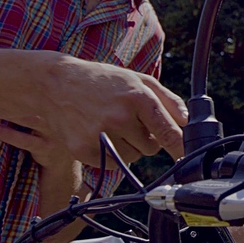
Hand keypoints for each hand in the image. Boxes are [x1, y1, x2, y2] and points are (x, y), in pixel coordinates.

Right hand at [1, 51, 187, 168]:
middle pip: (152, 147)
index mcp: (138, 97)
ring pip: (133, 157)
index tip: (187, 157)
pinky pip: (112, 163)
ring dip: (129, 146)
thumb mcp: (138, 79)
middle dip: (148, 138)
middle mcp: (120, 117)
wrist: (56, 84)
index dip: (180, 147)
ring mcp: (100, 135)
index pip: (167, 131)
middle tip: (131, 121)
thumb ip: (167, 99)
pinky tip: (100, 133)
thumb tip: (186, 120)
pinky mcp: (84, 150)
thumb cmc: (103, 80)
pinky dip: (111, 153)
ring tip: (113, 124)